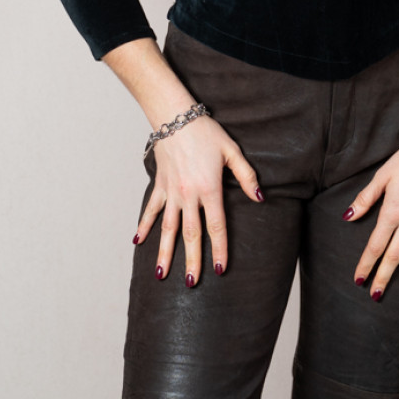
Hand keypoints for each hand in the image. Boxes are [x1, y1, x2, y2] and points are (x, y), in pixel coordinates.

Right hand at [133, 115, 261, 286]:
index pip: (216, 226)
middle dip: (192, 260)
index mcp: (209, 188)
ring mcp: (171, 192)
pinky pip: (151, 209)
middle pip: (191, 234)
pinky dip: (144, 226)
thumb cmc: (206, 132)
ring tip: (162, 273)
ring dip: (165, 251)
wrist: (176, 116)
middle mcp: (188, 195)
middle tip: (192, 282)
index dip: (220, 249)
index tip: (221, 269)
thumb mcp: (232, 151)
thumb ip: (246, 176)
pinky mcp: (160, 185)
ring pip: (168, 228)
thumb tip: (259, 197)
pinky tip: (138, 242)